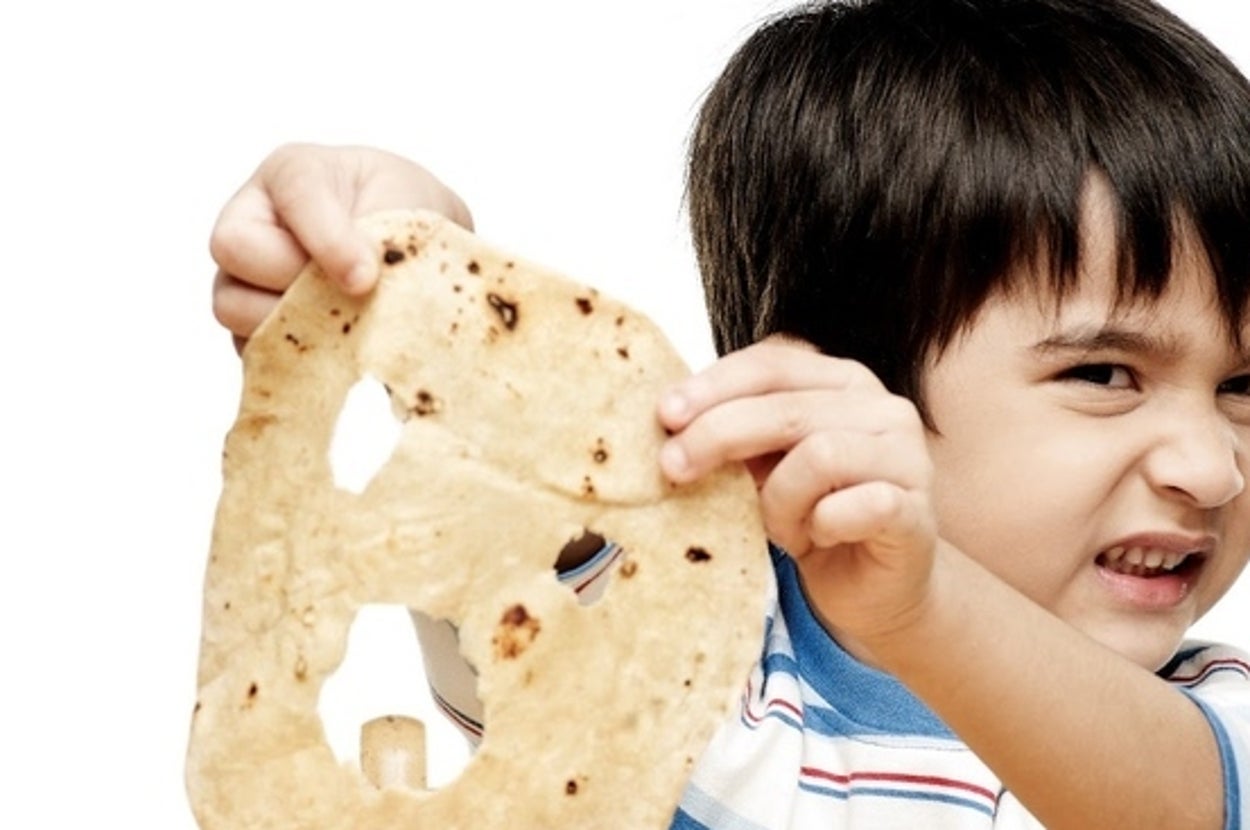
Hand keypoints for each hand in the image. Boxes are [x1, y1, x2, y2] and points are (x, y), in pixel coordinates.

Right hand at [210, 143, 471, 349]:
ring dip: (291, 324)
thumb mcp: (406, 206)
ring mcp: (240, 274)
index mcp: (293, 173)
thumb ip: (379, 236)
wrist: (409, 249)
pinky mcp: (248, 324)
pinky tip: (332, 348)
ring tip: (342, 324)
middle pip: (234, 248)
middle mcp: (252, 218)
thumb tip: (356, 291)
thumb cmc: (403, 214)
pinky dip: (291, 356)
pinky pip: (250, 349)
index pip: (296, 193)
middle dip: (295, 281)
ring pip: (231, 306)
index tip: (367, 279)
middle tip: (350, 298)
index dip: (329, 240)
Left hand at [657, 337, 937, 651]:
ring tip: (779, 528)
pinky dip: (822, 524)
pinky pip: (858, 506)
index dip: (714, 384)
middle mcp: (883, 408)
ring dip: (779, 500)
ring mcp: (908, 456)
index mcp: (842, 382)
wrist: (874, 590)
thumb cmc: (812, 519)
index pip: (773, 362)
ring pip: (819, 455)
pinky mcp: (916, 510)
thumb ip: (734, 434)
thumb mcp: (764, 468)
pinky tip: (817, 537)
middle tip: (674, 467)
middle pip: (787, 406)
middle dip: (719, 435)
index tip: (664, 415)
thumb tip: (668, 422)